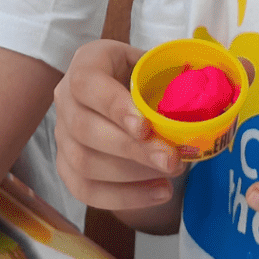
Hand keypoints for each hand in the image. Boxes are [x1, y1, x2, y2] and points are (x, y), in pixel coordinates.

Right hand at [54, 39, 183, 212]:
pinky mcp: (65, 164)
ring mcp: (61, 134)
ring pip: (84, 163)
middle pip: (86, 130)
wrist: (110, 84)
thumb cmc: (132, 73)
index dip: (115, 107)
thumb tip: (198, 93)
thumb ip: (166, 74)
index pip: (88, 85)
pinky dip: (123, 198)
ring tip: (169, 174)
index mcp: (85, 65)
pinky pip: (84, 190)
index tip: (146, 128)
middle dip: (132, 150)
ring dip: (131, 176)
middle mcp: (65, 99)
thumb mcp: (147, 60)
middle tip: (171, 160)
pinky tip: (158, 192)